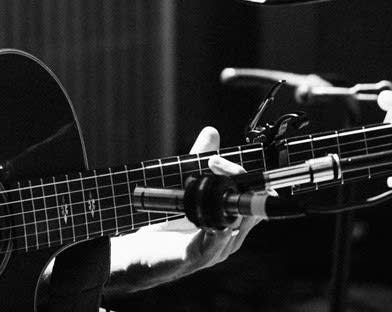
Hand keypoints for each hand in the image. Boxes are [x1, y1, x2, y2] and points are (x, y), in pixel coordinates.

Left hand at [105, 126, 257, 292]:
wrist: (137, 249)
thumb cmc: (164, 221)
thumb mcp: (185, 185)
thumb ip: (200, 159)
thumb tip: (212, 132)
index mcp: (231, 221)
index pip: (255, 200)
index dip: (243, 177)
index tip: (216, 160)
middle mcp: (228, 239)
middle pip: (250, 214)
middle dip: (236, 183)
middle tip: (213, 164)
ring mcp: (214, 251)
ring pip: (234, 230)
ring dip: (223, 203)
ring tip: (210, 182)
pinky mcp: (194, 259)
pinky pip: (211, 248)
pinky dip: (215, 234)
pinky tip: (213, 222)